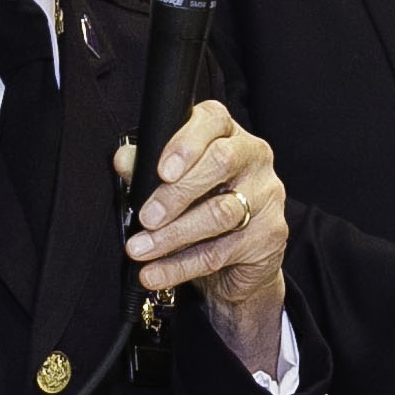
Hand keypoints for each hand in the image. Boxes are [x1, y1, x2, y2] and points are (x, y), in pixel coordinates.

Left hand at [121, 106, 289, 373]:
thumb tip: (123, 160)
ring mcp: (267, 196)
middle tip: (146, 217)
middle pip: (221, 162)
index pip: (213, 120)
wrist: (235, 262)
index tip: (162, 170)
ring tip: (141, 249)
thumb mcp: (170, 185)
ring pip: (220, 213)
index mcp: (228, 134)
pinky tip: (156, 273)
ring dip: (173, 235)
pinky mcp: (270, 235)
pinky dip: (182, 266)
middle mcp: (254, 158)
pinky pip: (221, 252)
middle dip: (177, 193)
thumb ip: (147, 168)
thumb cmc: (201, 208)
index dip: (186, 143)